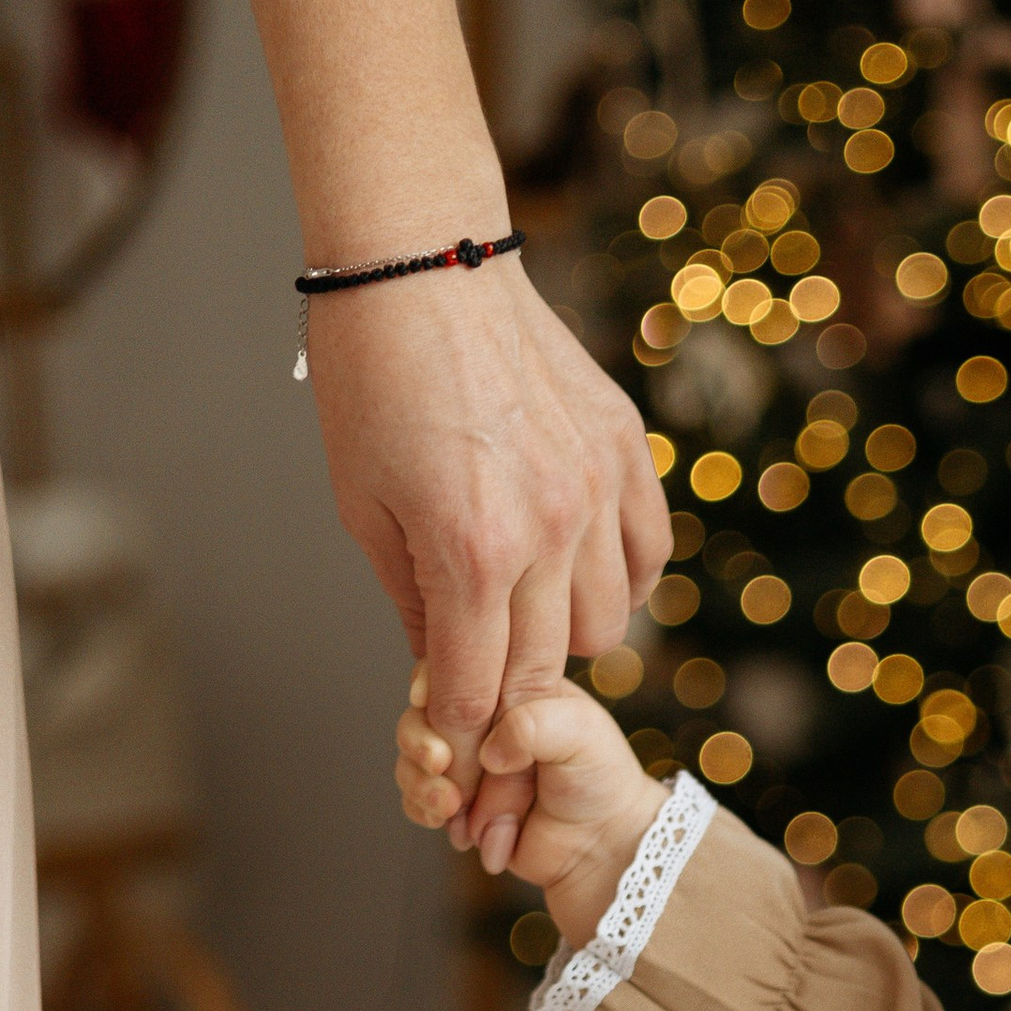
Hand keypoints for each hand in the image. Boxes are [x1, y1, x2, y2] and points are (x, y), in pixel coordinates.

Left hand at [314, 253, 669, 854]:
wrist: (425, 262)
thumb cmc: (373, 378)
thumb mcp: (365, 506)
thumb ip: (413, 601)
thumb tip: (442, 672)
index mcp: (470, 550)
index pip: (482, 689)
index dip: (465, 731)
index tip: (455, 748)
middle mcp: (549, 530)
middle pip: (546, 670)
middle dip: (511, 702)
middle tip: (489, 706)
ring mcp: (597, 491)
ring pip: (607, 625)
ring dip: (565, 640)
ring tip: (526, 617)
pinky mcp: (626, 454)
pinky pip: (645, 558)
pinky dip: (617, 582)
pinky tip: (576, 570)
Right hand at [397, 673, 663, 945]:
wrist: (601, 845)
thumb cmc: (599, 780)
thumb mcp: (580, 733)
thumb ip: (531, 725)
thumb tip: (486, 752)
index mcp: (509, 685)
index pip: (452, 667)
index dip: (431, 682)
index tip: (425, 700)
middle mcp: (480, 721)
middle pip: (419, 714)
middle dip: (420, 741)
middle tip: (441, 764)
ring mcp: (465, 763)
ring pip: (412, 760)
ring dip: (423, 784)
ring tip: (454, 808)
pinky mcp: (457, 803)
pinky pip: (417, 801)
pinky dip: (427, 812)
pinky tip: (457, 826)